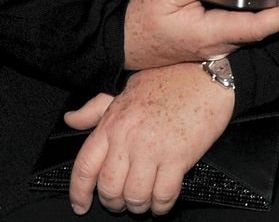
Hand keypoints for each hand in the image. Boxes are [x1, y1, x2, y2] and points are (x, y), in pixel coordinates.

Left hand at [67, 63, 232, 215]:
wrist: (207, 74)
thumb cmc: (170, 79)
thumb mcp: (127, 89)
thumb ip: (96, 108)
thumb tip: (71, 119)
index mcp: (113, 122)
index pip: (85, 166)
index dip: (79, 192)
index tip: (81, 205)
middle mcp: (129, 137)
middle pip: (109, 188)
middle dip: (113, 202)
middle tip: (122, 201)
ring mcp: (153, 148)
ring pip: (135, 196)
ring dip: (138, 205)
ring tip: (145, 200)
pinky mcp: (178, 156)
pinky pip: (163, 195)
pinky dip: (161, 205)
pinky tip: (163, 200)